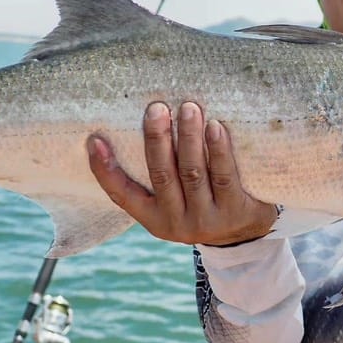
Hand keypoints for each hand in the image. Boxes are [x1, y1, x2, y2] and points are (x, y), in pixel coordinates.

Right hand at [87, 100, 278, 246]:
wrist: (248, 234)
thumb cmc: (204, 202)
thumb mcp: (176, 200)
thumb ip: (162, 173)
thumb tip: (145, 122)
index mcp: (154, 218)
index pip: (122, 195)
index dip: (105, 169)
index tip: (95, 140)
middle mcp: (177, 222)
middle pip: (162, 176)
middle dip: (156, 139)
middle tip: (156, 108)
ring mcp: (207, 219)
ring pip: (193, 173)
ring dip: (189, 138)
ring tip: (188, 108)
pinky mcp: (235, 211)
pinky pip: (224, 176)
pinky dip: (218, 150)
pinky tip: (215, 127)